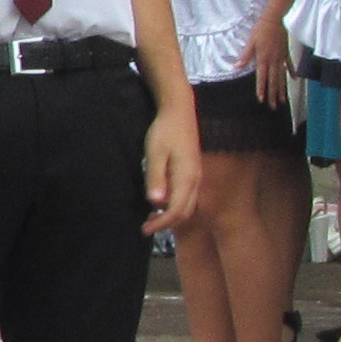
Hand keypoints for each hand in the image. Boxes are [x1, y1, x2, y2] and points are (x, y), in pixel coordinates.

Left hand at [144, 104, 201, 231]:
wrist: (179, 111)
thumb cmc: (165, 131)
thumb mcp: (155, 153)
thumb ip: (156, 178)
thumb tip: (155, 203)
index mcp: (187, 178)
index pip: (176, 210)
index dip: (161, 223)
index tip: (145, 230)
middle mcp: (195, 180)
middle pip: (185, 212)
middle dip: (167, 223)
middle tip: (145, 227)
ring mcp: (195, 176)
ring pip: (188, 205)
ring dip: (171, 216)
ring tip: (151, 218)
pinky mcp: (192, 172)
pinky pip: (187, 196)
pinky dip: (175, 206)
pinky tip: (160, 203)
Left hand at [245, 11, 291, 104]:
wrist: (276, 20)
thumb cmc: (261, 30)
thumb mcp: (250, 42)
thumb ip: (245, 55)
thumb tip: (236, 66)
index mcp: (264, 59)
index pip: (262, 78)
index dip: (261, 89)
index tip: (262, 100)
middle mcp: (274, 61)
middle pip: (273, 81)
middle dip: (273, 95)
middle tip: (274, 106)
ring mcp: (281, 58)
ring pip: (282, 77)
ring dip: (282, 89)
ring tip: (282, 100)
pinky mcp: (286, 53)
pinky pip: (289, 65)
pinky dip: (291, 72)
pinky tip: (293, 80)